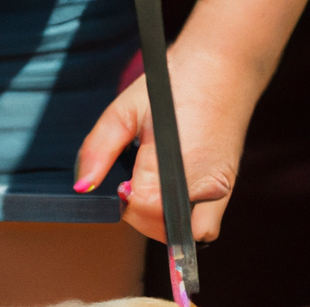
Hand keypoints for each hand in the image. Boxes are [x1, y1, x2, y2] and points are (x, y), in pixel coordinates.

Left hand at [73, 53, 246, 243]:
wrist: (221, 68)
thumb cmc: (171, 86)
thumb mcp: (124, 110)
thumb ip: (98, 150)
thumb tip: (82, 188)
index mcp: (171, 162)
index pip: (141, 207)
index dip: (125, 200)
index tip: (124, 181)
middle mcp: (199, 182)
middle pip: (159, 225)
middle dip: (140, 212)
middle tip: (138, 181)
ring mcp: (217, 191)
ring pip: (183, 235)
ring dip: (162, 222)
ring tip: (156, 189)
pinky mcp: (226, 192)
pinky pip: (205, 229)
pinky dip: (187, 226)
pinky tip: (176, 200)